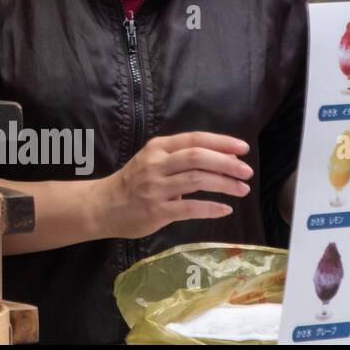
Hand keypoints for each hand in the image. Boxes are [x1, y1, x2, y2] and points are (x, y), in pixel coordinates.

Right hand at [96, 132, 252, 239]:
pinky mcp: (156, 210)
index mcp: (157, 148)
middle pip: (197, 157)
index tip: (243, 148)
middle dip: (226, 163)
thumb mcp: (153, 161)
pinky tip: (225, 209)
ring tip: (242, 189)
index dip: (221, 142)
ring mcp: (155, 187)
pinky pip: (190, 208)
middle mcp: (155, 164)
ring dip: (224, 184)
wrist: (103, 205)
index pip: (193, 139)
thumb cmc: (133, 183)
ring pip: (196, 180)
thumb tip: (224, 159)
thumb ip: (182, 159)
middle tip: (246, 171)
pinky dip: (211, 208)